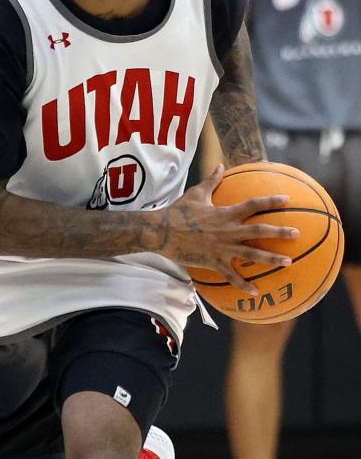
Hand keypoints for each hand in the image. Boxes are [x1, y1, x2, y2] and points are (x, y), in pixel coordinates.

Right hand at [148, 165, 299, 293]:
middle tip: (297, 233)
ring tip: (288, 262)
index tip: (287, 200)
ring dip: (272, 258)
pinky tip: (256, 292)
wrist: (161, 232)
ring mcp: (222, 248)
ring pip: (252, 254)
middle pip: (260, 230)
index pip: (253, 204)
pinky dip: (244, 285)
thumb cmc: (177, 212)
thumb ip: (211, 181)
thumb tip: (220, 166)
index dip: (271, 201)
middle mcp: (229, 230)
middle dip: (280, 232)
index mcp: (226, 213)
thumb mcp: (196, 194)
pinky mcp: (214, 262)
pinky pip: (232, 276)